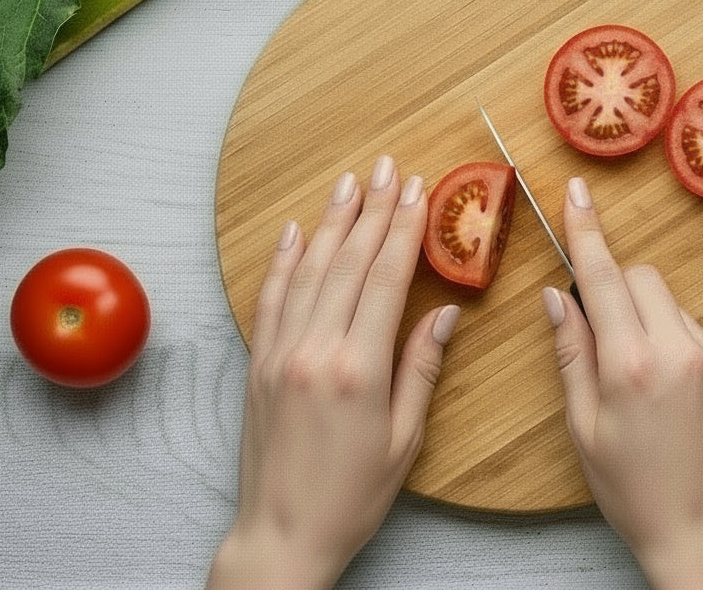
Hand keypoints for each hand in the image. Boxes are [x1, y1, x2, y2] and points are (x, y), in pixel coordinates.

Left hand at [208, 156, 458, 589]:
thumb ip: (421, 369)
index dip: (402, 229)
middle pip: (348, 263)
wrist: (283, 532)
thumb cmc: (352, 496)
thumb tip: (443, 314)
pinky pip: (271, 299)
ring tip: (350, 184)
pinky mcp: (259, 364)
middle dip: (372, 211)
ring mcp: (280, 354)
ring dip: (332, 222)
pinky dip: (284, 261)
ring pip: (308, 271)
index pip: (385, 279)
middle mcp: (315, 351)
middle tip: (388, 169)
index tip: (416, 190)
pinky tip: (297, 232)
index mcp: (358, 370)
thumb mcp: (405, 439)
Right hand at [543, 177, 702, 589]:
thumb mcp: (583, 426)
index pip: (602, 278)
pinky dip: (675, 343)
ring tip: (640, 379)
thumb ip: (571, 352)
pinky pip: (697, 332)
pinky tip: (670, 392)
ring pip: (670, 304)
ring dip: (647, 319)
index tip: (576, 192)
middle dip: (616, 287)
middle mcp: (679, 351)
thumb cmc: (631, 489)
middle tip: (601, 333)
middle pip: (642, 278)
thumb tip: (557, 296)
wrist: (702, 531)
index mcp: (631, 365)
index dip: (585, 231)